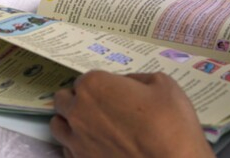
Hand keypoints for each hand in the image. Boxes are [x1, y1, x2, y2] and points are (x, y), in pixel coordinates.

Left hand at [51, 71, 212, 157]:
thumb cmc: (171, 124)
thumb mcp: (163, 85)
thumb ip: (137, 80)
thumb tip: (128, 85)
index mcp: (95, 86)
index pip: (85, 79)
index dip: (99, 85)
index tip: (112, 92)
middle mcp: (78, 111)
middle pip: (63, 100)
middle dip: (77, 100)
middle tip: (98, 107)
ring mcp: (77, 141)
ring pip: (58, 125)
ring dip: (70, 122)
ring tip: (90, 127)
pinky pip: (67, 150)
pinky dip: (75, 146)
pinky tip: (94, 147)